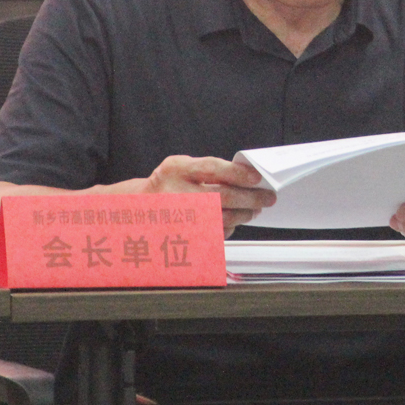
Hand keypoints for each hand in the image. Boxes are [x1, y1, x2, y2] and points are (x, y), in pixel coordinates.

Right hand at [144, 155, 275, 235]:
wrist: (137, 209)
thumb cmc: (168, 185)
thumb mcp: (182, 168)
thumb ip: (209, 170)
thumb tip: (249, 177)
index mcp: (176, 169)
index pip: (212, 168)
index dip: (238, 173)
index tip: (257, 178)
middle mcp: (174, 192)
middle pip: (221, 196)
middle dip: (250, 198)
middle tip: (267, 198)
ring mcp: (177, 217)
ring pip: (221, 218)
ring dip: (243, 214)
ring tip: (254, 210)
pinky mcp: (182, 236)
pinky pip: (213, 234)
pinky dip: (229, 227)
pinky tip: (235, 221)